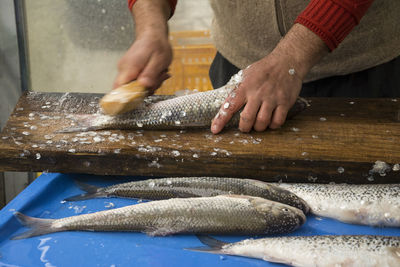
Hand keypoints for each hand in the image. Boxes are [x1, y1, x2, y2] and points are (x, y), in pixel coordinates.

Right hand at [113, 32, 171, 92]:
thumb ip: (150, 74)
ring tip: (159, 73)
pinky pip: (137, 83)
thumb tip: (144, 86)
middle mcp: (123, 70)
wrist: (152, 35)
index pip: (119, 90)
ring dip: (150, 85)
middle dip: (146, 90)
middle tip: (158, 79)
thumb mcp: (159, 61)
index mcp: (129, 68)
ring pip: (135, 88)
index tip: (143, 95)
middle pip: (129, 91)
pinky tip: (156, 73)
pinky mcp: (130, 72)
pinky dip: (148, 81)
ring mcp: (126, 71)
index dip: (128, 98)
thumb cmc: (156, 45)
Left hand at [211, 23, 328, 133]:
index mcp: (244, 87)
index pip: (229, 106)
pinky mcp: (285, 102)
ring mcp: (272, 98)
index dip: (220, 120)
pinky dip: (272, 125)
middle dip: (244, 128)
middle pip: (247, 119)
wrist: (287, 61)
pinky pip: (277, 121)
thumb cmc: (263, 70)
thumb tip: (225, 104)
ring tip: (258, 124)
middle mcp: (257, 93)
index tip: (215, 130)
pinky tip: (270, 122)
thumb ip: (237, 90)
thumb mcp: (246, 75)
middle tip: (245, 127)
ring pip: (262, 122)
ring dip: (258, 128)